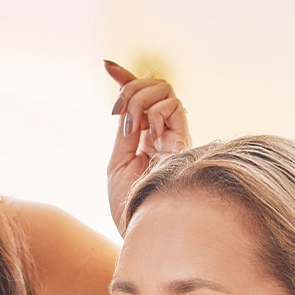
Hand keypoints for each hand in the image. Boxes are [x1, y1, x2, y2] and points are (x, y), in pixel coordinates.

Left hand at [104, 60, 190, 234]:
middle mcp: (164, 134)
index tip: (107, 65)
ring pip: (165, 91)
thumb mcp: (119, 162)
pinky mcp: (187, 141)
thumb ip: (126, 131)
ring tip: (135, 129)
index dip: (125, 78)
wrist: (145, 230)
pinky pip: (174, 107)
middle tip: (119, 115)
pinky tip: (150, 136)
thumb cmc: (130, 205)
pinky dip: (155, 113)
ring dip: (142, 102)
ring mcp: (177, 136)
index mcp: (146, 139)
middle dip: (131, 90)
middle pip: (154, 86)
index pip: (140, 99)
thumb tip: (128, 104)